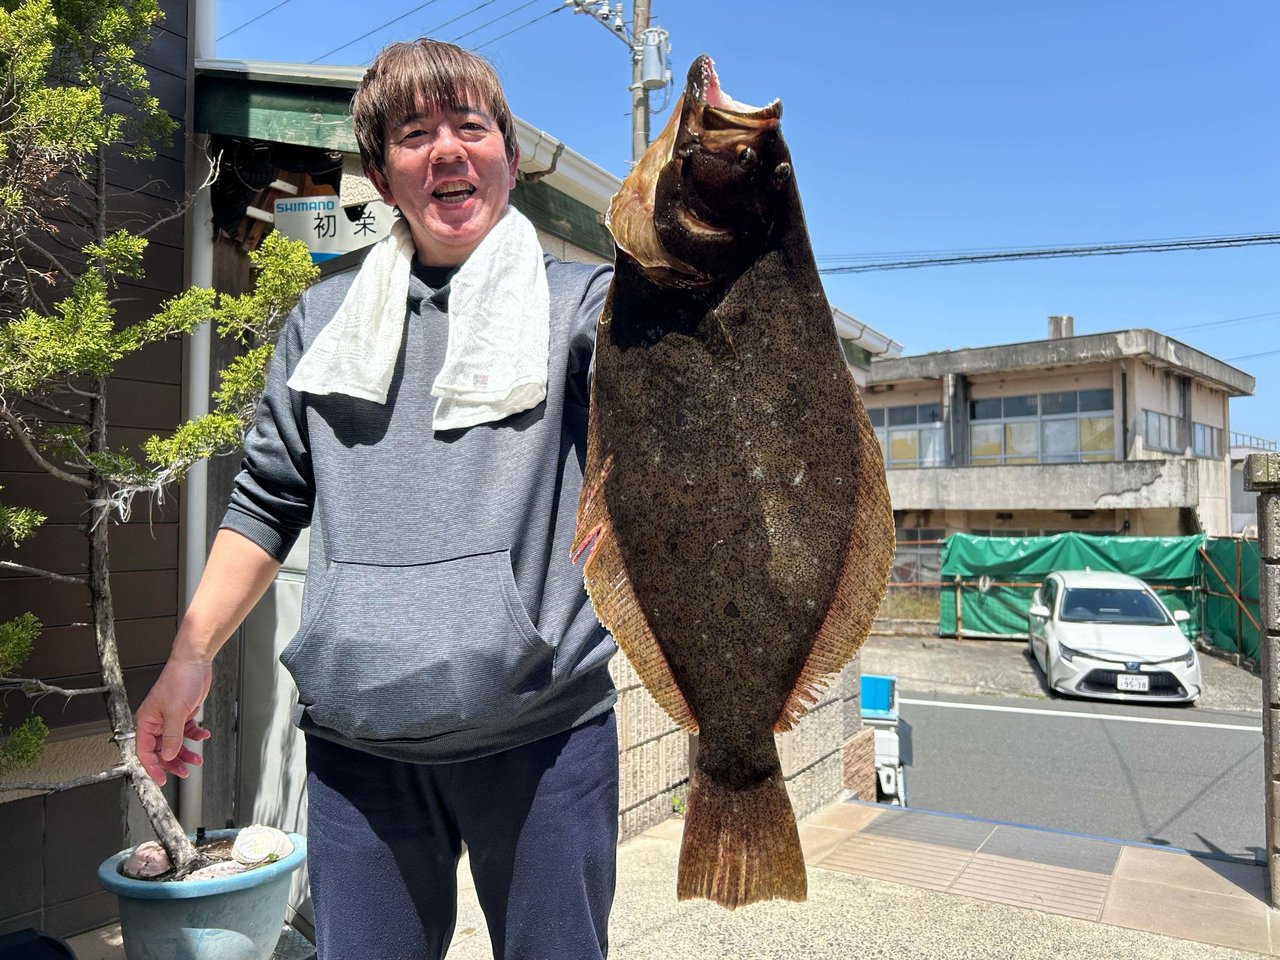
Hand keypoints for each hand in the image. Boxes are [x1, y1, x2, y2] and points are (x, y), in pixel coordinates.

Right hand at [135, 659, 212, 784]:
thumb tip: (167, 756)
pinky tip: (203, 735)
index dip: (152, 767)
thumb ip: (171, 736)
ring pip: (174, 743)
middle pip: (160, 750)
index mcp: (147, 721)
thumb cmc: (179, 680)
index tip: (161, 780)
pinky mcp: (183, 714)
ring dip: (185, 752)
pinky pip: (186, 731)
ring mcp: (170, 718)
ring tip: (196, 759)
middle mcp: (156, 722)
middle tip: (184, 772)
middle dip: (172, 762)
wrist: (195, 662)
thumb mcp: (176, 712)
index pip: (145, 751)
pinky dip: (195, 735)